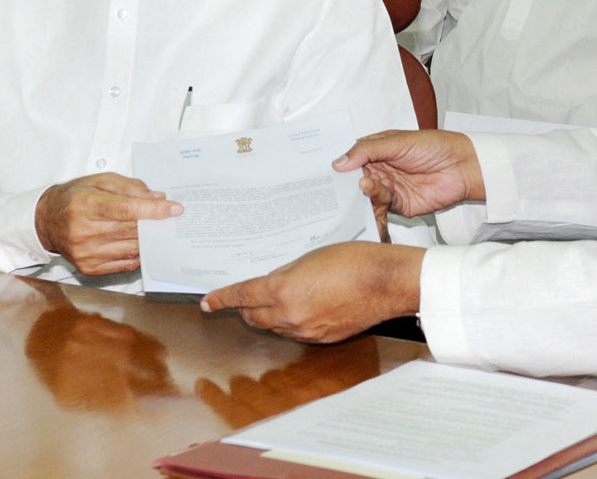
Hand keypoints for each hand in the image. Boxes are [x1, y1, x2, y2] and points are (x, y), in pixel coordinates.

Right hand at [34, 173, 182, 275]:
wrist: (46, 220)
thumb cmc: (76, 197)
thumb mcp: (100, 181)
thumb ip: (130, 187)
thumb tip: (157, 198)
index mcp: (86, 204)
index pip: (126, 209)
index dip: (153, 210)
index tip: (174, 208)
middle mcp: (84, 231)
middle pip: (131, 230)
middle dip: (155, 224)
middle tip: (170, 219)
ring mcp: (85, 253)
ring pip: (131, 248)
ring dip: (148, 240)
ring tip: (156, 230)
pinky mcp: (88, 268)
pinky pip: (124, 263)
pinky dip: (137, 254)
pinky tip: (140, 243)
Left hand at [200, 241, 423, 342]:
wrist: (387, 281)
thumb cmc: (355, 260)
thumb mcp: (312, 257)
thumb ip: (286, 273)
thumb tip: (271, 284)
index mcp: (283, 290)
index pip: (242, 296)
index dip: (222, 298)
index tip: (209, 301)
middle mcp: (290, 316)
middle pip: (253, 317)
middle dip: (245, 307)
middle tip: (244, 296)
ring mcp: (307, 330)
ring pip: (274, 326)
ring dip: (269, 314)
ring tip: (280, 298)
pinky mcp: (323, 338)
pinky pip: (296, 332)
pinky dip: (292, 321)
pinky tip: (304, 306)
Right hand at [335, 129, 483, 217]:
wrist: (463, 167)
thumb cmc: (435, 146)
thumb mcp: (398, 141)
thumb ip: (368, 150)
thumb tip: (339, 162)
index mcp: (377, 150)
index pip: (351, 158)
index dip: (338, 165)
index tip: (323, 172)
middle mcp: (380, 170)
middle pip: (353, 180)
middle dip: (344, 184)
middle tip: (332, 188)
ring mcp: (388, 188)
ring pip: (364, 196)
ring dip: (361, 194)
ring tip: (365, 187)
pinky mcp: (397, 205)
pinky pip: (379, 209)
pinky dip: (372, 209)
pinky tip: (371, 203)